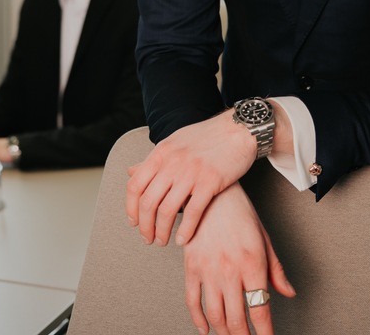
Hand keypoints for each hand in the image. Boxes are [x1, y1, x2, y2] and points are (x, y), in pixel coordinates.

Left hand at [125, 110, 255, 247]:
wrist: (238, 129)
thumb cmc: (207, 136)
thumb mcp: (175, 142)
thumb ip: (154, 160)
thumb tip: (131, 172)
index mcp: (161, 153)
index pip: (135, 185)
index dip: (131, 208)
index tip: (135, 222)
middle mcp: (172, 162)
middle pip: (148, 202)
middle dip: (145, 226)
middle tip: (147, 238)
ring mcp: (191, 172)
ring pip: (167, 210)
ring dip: (162, 231)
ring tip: (163, 241)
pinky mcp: (210, 181)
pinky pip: (193, 212)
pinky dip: (185, 230)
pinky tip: (182, 239)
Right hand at [182, 184, 294, 334]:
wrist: (211, 192)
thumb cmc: (240, 212)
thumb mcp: (264, 237)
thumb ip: (275, 269)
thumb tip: (287, 292)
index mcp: (253, 263)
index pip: (260, 309)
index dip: (265, 332)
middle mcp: (230, 270)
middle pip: (237, 319)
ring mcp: (209, 270)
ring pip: (216, 315)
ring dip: (225, 333)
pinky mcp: (191, 266)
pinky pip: (193, 300)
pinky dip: (198, 320)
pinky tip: (205, 329)